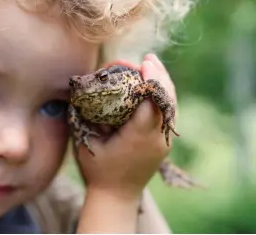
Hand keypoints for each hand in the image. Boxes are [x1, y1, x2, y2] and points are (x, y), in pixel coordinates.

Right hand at [75, 53, 177, 198]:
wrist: (115, 197)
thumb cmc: (96, 169)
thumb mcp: (86, 141)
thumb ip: (86, 115)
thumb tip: (84, 86)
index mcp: (138, 137)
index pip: (152, 102)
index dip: (150, 79)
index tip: (143, 62)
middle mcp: (156, 139)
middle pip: (166, 100)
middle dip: (159, 76)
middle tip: (148, 58)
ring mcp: (163, 142)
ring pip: (171, 106)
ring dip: (163, 83)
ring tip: (153, 64)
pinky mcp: (163, 143)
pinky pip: (167, 113)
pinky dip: (162, 95)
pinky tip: (154, 84)